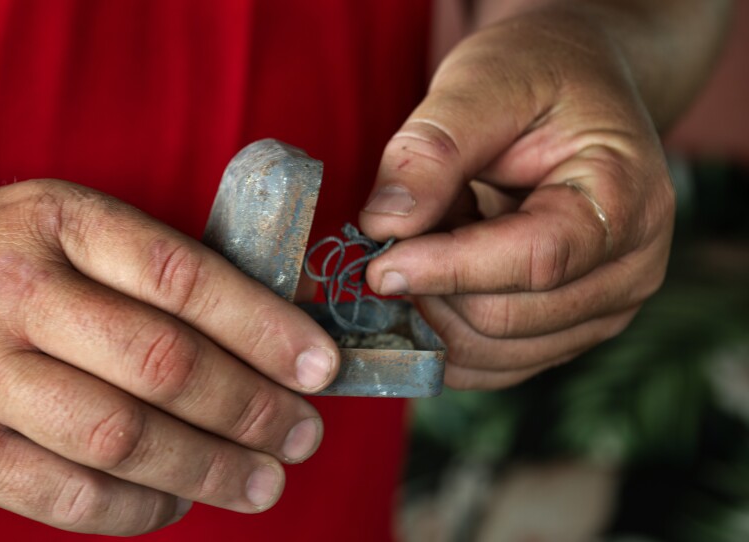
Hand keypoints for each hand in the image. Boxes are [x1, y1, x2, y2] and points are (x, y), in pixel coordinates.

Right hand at [0, 180, 338, 534]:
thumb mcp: (52, 233)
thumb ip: (141, 274)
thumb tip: (261, 334)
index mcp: (56, 223)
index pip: (183, 277)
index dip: (264, 326)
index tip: (319, 365)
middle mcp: (14, 294)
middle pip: (163, 364)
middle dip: (250, 408)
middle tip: (301, 434)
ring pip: (124, 438)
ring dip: (209, 468)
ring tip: (262, 481)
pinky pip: (71, 496)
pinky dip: (140, 510)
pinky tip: (177, 504)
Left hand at [359, 12, 674, 388]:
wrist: (574, 90)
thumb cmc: (537, 76)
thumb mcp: (484, 82)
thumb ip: (434, 152)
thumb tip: (384, 225)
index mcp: (625, 200)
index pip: (535, 261)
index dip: (448, 269)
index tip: (377, 265)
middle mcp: (629, 270)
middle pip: (507, 320)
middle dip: (430, 290)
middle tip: (390, 240)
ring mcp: (600, 310)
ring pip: (492, 354)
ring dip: (433, 311)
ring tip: (426, 244)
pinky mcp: (564, 331)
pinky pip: (491, 364)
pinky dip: (441, 336)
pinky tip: (427, 284)